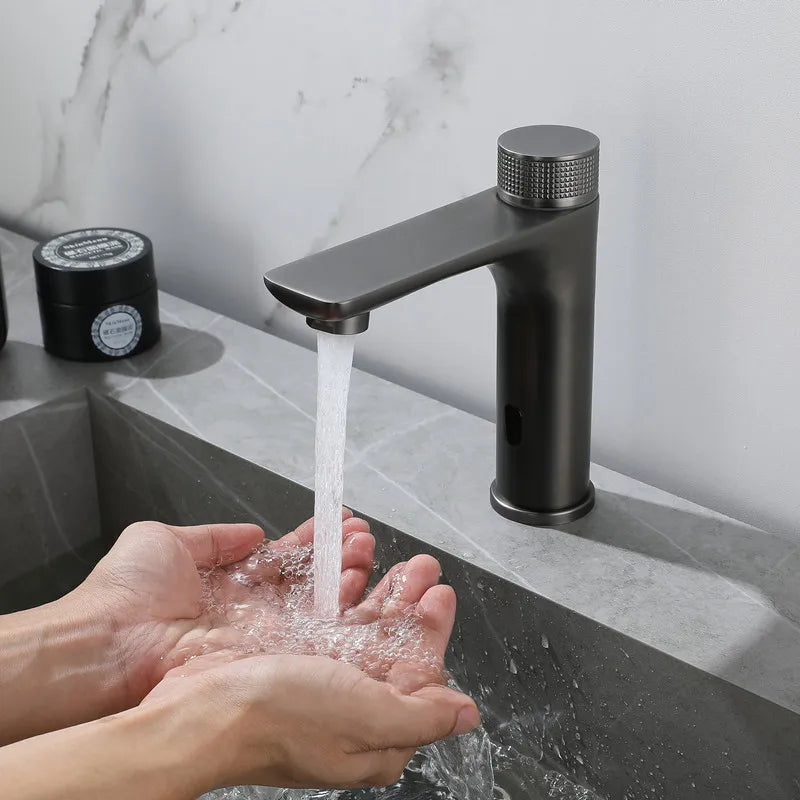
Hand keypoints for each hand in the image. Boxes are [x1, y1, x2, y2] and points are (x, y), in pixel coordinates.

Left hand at [78, 511, 373, 705]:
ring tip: (363, 547)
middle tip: (359, 534)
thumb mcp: (166, 540)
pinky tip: (354, 578)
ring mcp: (261, 634)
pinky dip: (338, 604)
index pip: (281, 557)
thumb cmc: (124, 592)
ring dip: (345, 572)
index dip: (310, 538)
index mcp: (228, 582)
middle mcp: (250, 610)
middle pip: (307, 580)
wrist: (108, 641)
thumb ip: (216, 537)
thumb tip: (252, 531)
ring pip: (317, 603)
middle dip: (337, 554)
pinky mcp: (268, 654)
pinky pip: (311, 629)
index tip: (335, 519)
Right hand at [141, 554, 479, 790]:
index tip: (440, 593)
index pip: (418, 675)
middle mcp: (346, 707)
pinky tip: (341, 560)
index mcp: (374, 732)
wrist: (194, 712)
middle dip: (405, 599)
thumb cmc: (277, 720)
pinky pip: (317, 612)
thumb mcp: (366, 718)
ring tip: (376, 550)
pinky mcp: (284, 654)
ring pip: (353, 623)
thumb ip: (421, 715)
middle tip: (420, 565)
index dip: (431, 631)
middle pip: (388, 644)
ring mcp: (313, 679)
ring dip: (370, 583)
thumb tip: (465, 714)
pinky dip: (331, 583)